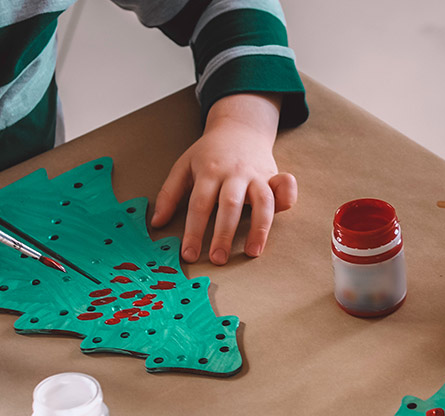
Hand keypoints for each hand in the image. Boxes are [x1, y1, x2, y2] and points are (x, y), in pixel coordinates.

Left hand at [151, 93, 296, 264]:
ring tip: (253, 253)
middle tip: (218, 259)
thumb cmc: (209, 153)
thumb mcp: (183, 165)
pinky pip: (285, 188)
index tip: (189, 255)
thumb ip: (170, 193)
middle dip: (224, 234)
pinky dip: (287, 198)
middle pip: (230, 205)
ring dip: (260, 228)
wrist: (239, 127)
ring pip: (262, 201)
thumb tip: (157, 223)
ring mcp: (257, 175)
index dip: (193, 231)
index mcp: (209, 171)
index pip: (200, 205)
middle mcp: (235, 173)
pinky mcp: (273, 176)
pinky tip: (282, 215)